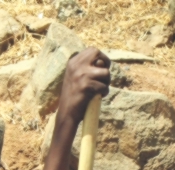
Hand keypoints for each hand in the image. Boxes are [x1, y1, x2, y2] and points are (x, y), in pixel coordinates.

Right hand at [40, 48, 110, 169]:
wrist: (67, 113)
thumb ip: (86, 68)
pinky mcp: (86, 86)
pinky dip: (104, 93)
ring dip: (107, 82)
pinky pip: (104, 87)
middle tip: (105, 76)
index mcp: (73, 62)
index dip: (101, 58)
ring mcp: (80, 75)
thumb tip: (103, 63)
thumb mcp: (76, 77)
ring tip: (101, 90)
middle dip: (106, 64)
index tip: (103, 67)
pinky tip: (97, 97)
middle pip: (98, 54)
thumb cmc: (75, 98)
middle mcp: (76, 65)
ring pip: (105, 73)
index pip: (92, 50)